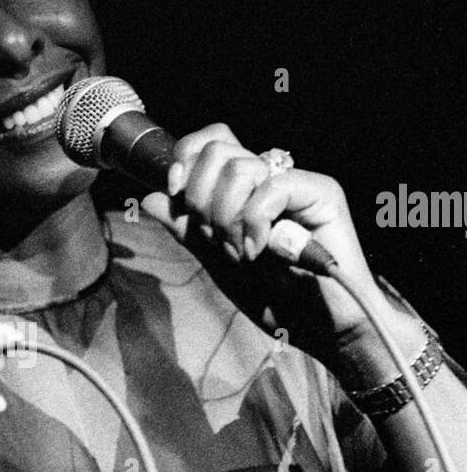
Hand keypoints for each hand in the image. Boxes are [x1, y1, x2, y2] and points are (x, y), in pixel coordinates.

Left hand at [142, 122, 392, 359]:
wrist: (318, 328)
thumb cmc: (275, 298)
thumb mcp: (216, 263)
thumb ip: (186, 230)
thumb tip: (150, 197)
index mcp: (245, 188)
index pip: (210, 143)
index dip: (185, 159)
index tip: (175, 194)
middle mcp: (271, 177)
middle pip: (218, 149)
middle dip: (201, 199)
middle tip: (218, 241)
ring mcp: (296, 182)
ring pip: (239, 168)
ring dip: (227, 219)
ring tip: (243, 254)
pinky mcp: (322, 193)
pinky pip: (270, 190)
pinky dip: (254, 225)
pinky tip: (262, 252)